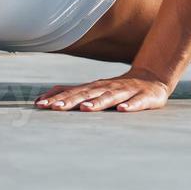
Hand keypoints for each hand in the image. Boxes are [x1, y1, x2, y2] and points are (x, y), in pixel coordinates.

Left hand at [35, 69, 171, 112]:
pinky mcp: (144, 97)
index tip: (41, 105)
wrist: (151, 80)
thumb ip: (69, 93)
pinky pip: (137, 102)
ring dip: (97, 103)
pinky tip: (122, 110)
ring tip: (85, 108)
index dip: (57, 98)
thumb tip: (40, 100)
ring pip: (110, 97)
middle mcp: (107, 87)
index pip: (73, 93)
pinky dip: (130, 106)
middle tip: (56, 107)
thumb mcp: (92, 90)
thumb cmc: (116, 88)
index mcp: (94, 88)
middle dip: (71, 101)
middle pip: (87, 94)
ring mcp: (126, 92)